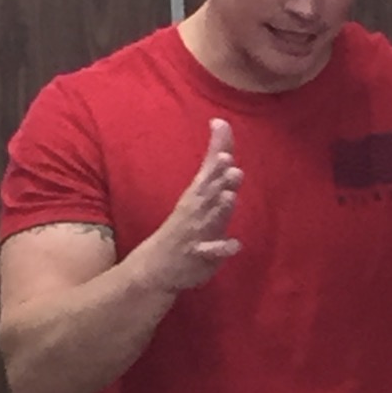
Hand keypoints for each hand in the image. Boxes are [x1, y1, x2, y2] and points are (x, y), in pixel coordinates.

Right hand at [127, 119, 241, 297]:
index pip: (208, 167)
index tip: (221, 124)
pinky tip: (235, 244)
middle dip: (217, 175)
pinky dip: (222, 248)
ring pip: (209, 219)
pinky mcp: (198, 256)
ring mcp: (195, 233)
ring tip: (230, 194)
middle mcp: (195, 211)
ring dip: (219, 207)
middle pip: (208, 190)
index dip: (216, 148)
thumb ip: (216, 172)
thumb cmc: (184, 230)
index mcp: (196, 196)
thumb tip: (226, 138)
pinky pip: (211, 252)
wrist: (156, 268)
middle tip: (226, 159)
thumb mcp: (201, 199)